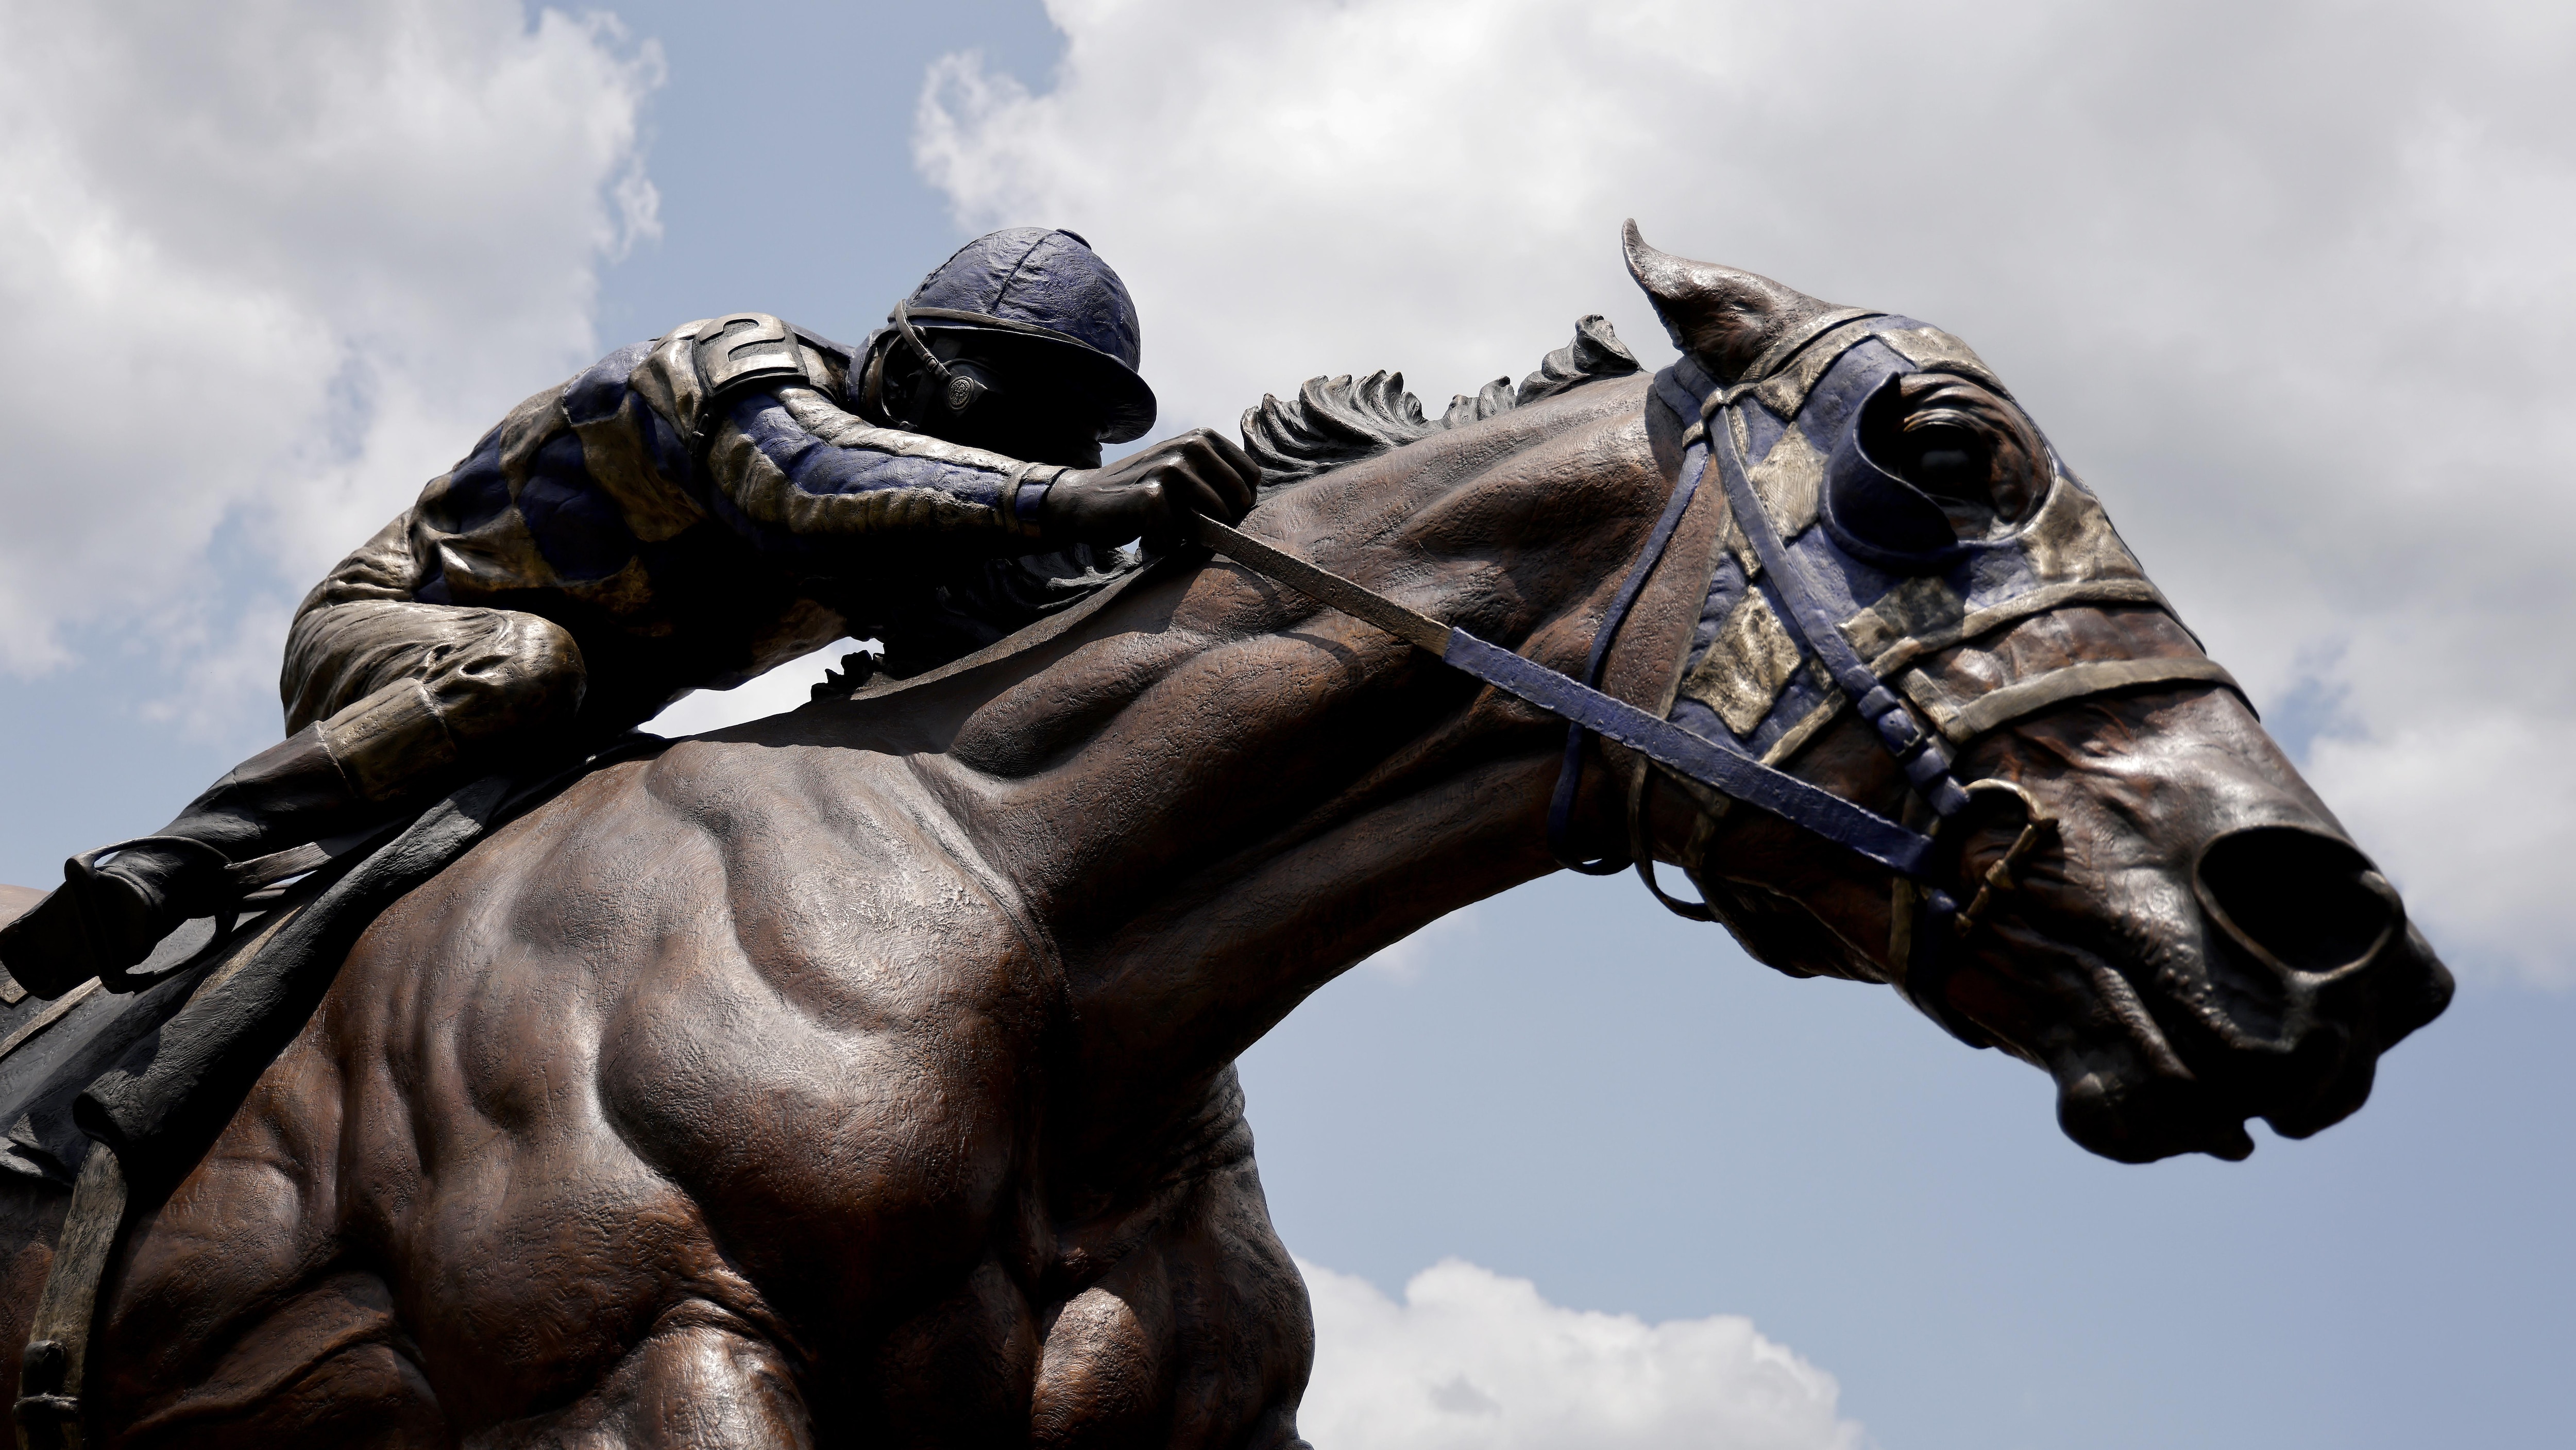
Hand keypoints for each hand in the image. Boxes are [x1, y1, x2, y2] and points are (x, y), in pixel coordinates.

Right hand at [1039, 428, 1259, 542]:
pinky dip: (1163, 544)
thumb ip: (1216, 479)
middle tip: (1185, 525)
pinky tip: (1145, 535)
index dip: (1238, 504)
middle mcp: (1190, 446)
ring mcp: (1170, 468)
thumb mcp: (1184, 475)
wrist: (1083, 500)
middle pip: (1239, 500)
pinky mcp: (1151, 495)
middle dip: (1219, 522)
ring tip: (1165, 527)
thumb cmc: (1141, 495)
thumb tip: (1253, 506)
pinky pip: (1179, 535)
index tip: (1210, 513)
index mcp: (1203, 437)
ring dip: (1190, 535)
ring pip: (1213, 516)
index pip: (1252, 477)